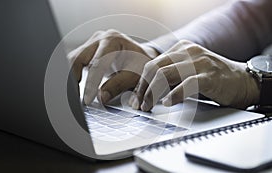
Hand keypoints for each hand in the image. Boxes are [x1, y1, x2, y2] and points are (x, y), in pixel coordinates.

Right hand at [68, 29, 157, 104]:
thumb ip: (118, 85)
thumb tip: (101, 97)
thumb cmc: (141, 65)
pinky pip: (75, 63)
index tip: (87, 100)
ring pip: (72, 60)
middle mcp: (100, 38)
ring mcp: (91, 43)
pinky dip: (73, 77)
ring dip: (71, 78)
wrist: (142, 56)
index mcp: (113, 40)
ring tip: (73, 96)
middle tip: (75, 99)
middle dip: (74, 79)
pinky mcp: (87, 50)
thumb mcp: (135, 75)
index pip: (97, 64)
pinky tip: (74, 90)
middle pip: (77, 58)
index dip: (91, 84)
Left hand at [129, 40, 259, 110]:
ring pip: (165, 75)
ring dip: (152, 93)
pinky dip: (173, 95)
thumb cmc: (213, 78)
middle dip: (143, 89)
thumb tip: (147, 90)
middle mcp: (188, 52)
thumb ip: (170, 75)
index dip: (141, 83)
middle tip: (139, 104)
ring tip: (148, 106)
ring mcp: (199, 62)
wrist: (243, 81)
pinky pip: (185, 85)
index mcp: (181, 48)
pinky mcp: (209, 76)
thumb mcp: (188, 70)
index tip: (136, 98)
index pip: (152, 64)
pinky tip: (167, 103)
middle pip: (154, 69)